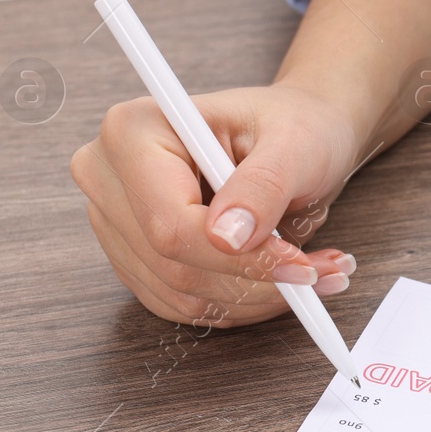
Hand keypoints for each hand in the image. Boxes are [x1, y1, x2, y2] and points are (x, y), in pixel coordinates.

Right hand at [71, 82, 364, 327]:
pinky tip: (283, 281)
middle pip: (172, 265)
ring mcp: (117, 224)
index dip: (236, 256)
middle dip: (256, 279)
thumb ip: (262, 185)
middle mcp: (110, 178)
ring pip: (182, 294)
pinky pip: (185, 306)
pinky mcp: (138, 260)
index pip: (169, 223)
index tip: (297, 263)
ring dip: (258, 296)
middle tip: (319, 271)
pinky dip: (243, 303)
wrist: (296, 137)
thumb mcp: (295, 143)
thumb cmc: (294, 125)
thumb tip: (227, 236)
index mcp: (134, 131)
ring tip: (315, 270)